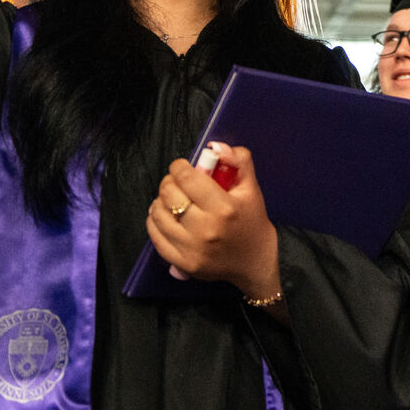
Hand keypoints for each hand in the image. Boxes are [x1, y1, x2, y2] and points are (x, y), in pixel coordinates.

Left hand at [145, 143, 279, 300]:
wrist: (255, 262)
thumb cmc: (252, 221)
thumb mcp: (251, 188)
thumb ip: (239, 160)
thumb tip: (215, 146)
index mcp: (225, 207)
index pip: (188, 178)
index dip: (179, 167)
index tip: (181, 166)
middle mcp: (206, 229)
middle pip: (170, 194)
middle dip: (169, 182)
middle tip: (177, 182)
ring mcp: (192, 248)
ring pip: (158, 214)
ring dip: (161, 201)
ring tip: (171, 200)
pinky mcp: (183, 263)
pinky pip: (155, 236)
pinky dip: (155, 222)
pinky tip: (165, 216)